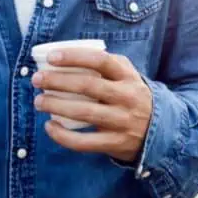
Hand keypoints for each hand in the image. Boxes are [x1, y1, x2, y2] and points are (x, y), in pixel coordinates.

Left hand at [32, 50, 151, 163]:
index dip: (74, 57)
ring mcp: (121, 121)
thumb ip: (108, 65)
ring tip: (38, 101)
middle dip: (58, 81)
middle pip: (88, 85)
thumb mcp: (129, 77)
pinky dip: (63, 136)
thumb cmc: (133, 97)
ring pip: (84, 112)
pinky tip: (50, 127)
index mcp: (128, 77)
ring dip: (56, 105)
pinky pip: (85, 141)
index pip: (101, 61)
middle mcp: (127, 97)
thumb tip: (71, 55)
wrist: (159, 130)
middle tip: (37, 79)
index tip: (51, 57)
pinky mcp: (115, 143)